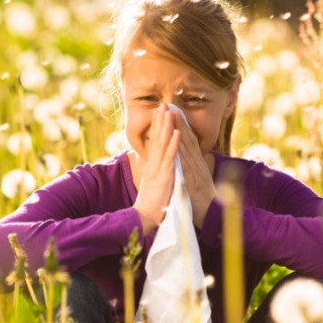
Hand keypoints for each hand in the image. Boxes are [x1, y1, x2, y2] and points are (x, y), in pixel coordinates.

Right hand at [133, 105, 180, 233]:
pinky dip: (174, 144)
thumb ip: (155, 172)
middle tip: (162, 104)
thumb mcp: (153, 184)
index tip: (159, 112)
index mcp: (152, 165)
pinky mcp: (164, 176)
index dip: (157, 126)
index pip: (155, 142)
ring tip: (169, 111)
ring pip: (163, 143)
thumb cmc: (151, 204)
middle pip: (157, 138)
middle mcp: (154, 164)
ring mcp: (158, 169)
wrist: (145, 217)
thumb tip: (156, 166)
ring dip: (166, 126)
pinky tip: (177, 132)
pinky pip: (170, 157)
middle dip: (160, 120)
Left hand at [172, 111, 217, 228]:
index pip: (188, 141)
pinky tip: (177, 140)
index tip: (173, 111)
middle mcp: (197, 163)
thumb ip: (193, 168)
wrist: (212, 216)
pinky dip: (182, 151)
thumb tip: (189, 159)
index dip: (181, 126)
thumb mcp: (197, 180)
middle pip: (187, 139)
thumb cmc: (202, 200)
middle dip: (179, 122)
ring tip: (172, 115)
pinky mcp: (193, 180)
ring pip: (187, 147)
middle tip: (171, 105)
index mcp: (196, 163)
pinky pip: (186, 163)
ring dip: (180, 130)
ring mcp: (196, 170)